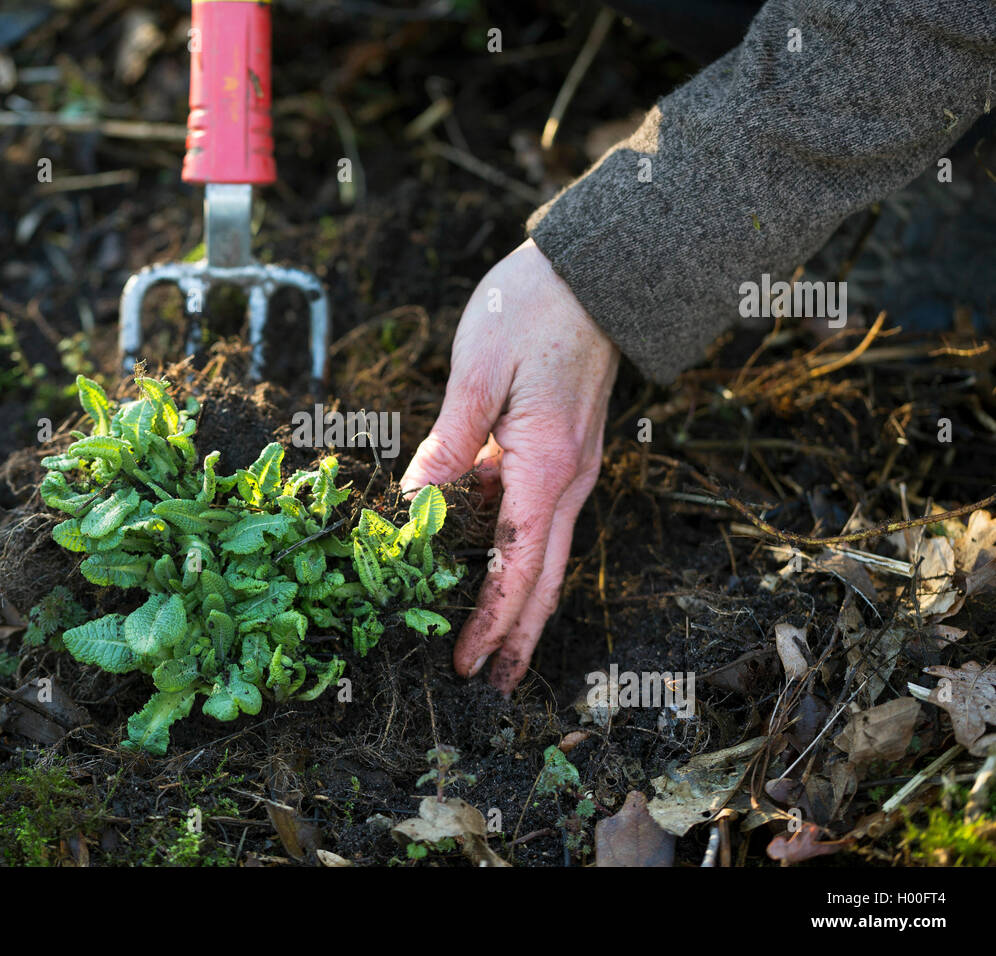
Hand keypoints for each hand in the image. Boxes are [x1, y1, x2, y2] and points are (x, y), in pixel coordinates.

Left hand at [401, 239, 618, 692]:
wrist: (594, 270)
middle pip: (544, 577)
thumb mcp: (476, 374)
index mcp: (546, 466)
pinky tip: (490, 570)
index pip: (516, 565)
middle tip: (492, 683)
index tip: (467, 663)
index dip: (490, 619)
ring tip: (495, 647)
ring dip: (521, 604)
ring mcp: (573, 468)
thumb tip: (414, 502)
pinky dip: (519, 557)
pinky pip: (540, 519)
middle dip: (517, 635)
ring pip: (547, 553)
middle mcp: (569, 479)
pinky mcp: (565, 452)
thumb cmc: (530, 309)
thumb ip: (446, 443)